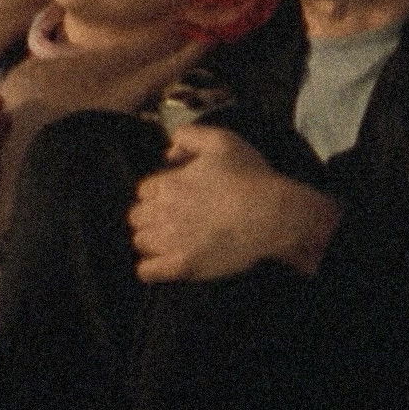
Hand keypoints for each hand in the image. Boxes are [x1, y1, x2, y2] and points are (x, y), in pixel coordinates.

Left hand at [129, 124, 339, 282]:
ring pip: (141, 242)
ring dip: (152, 239)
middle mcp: (163, 213)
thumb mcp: (221, 141)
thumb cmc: (249, 177)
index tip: (175, 196)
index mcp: (168, 184)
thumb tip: (168, 153)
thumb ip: (188, 137)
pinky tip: (163, 263)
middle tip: (173, 218)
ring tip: (171, 239)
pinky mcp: (183, 266)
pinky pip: (148, 272)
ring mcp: (171, 242)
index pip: (144, 191)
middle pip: (137, 216)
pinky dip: (150, 268)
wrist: (271, 215)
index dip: (159, 192)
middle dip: (151, 216)